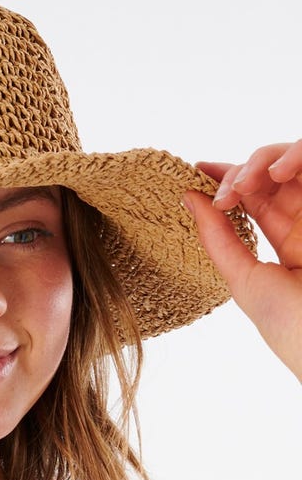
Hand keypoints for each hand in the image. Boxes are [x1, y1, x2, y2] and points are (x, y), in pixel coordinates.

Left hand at [183, 141, 301, 380]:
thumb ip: (217, 238)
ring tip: (245, 184)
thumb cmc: (291, 324)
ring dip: (265, 160)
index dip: (228, 178)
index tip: (197, 171)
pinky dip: (296, 155)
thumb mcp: (244, 279)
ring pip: (295, 158)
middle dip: (241, 171)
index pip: (255, 197)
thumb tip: (189, 198)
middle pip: (272, 173)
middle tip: (225, 192)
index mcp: (287, 240)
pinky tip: (277, 174)